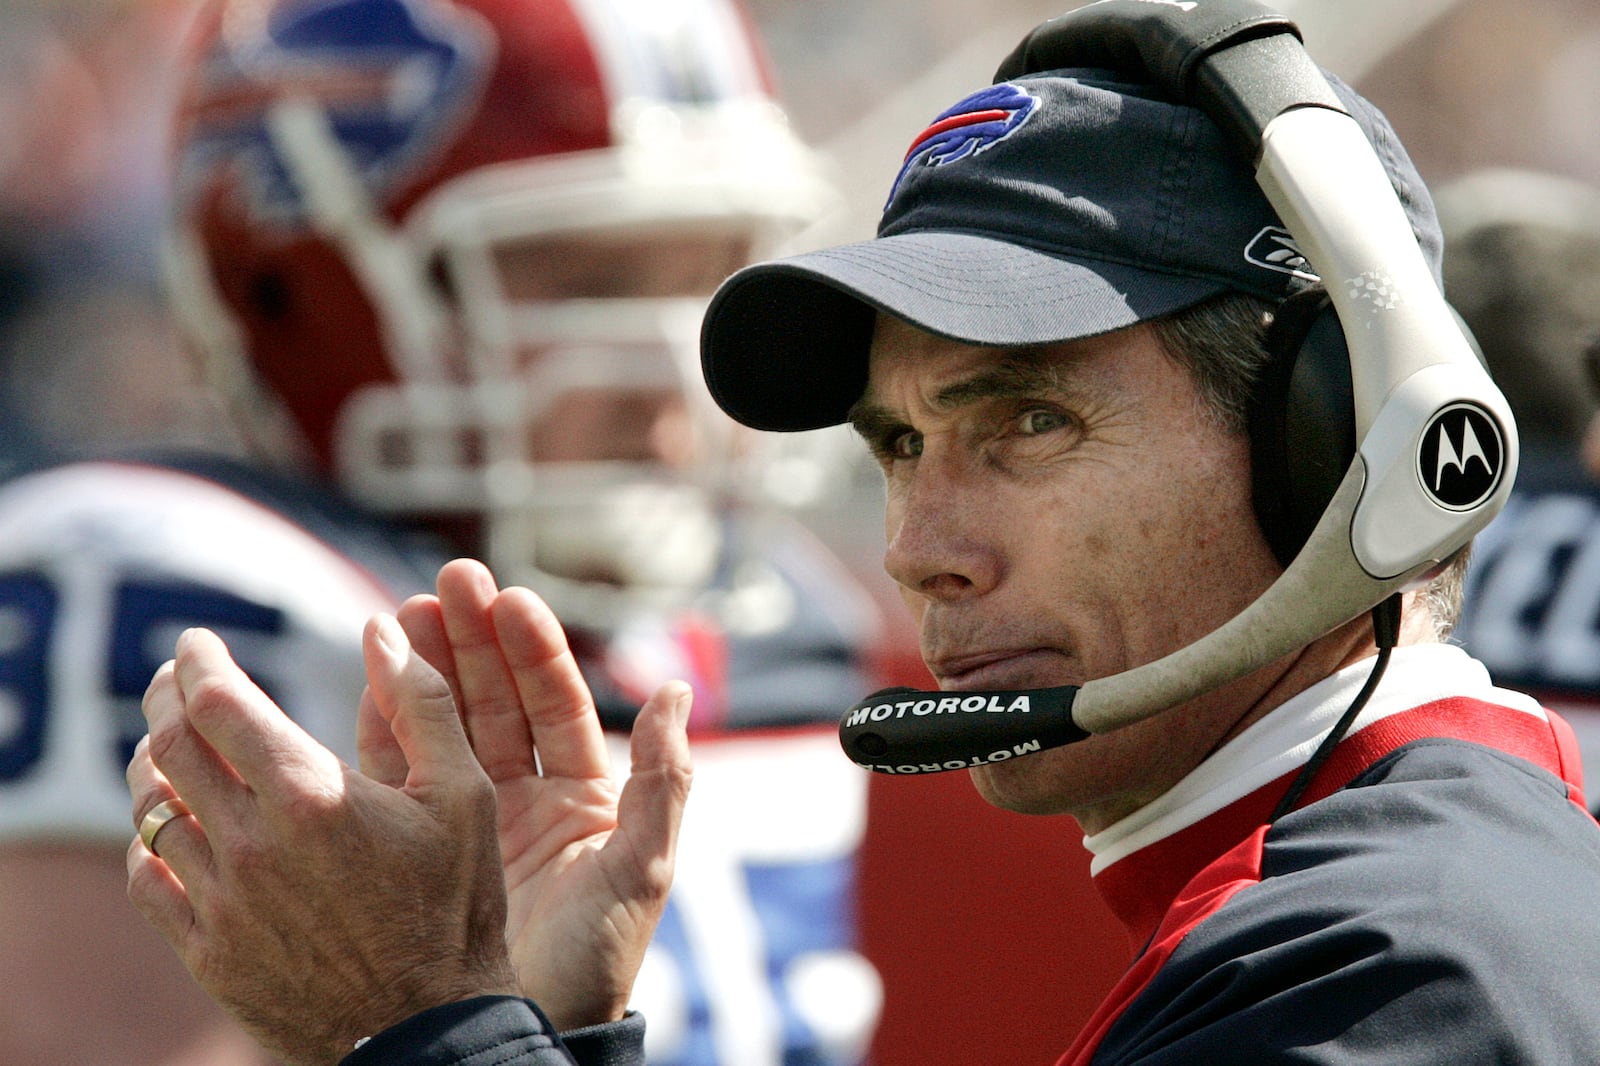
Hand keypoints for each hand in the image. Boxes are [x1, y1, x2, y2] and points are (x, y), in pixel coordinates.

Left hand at [127, 620, 519, 1065]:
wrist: (428, 1027)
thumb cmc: (456, 906)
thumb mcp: (464, 795)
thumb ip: (424, 705)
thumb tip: (387, 629)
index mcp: (312, 794)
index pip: (218, 702)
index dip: (199, 661)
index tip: (199, 642)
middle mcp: (252, 842)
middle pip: (170, 746)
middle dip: (168, 698)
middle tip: (179, 679)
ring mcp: (222, 900)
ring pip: (152, 810)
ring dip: (154, 764)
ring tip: (171, 745)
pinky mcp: (207, 950)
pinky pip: (148, 877)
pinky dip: (151, 839)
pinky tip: (171, 828)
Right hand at [360, 559, 692, 1030]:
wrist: (517, 1034)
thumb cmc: (595, 962)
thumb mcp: (641, 869)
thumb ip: (662, 781)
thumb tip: (677, 692)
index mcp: (584, 796)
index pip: (555, 702)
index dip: (530, 648)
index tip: (505, 597)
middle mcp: (527, 797)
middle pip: (497, 698)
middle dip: (472, 640)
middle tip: (445, 583)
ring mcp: (471, 817)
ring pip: (447, 724)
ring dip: (425, 668)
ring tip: (399, 614)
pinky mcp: (423, 843)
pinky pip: (402, 772)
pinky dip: (385, 726)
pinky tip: (370, 680)